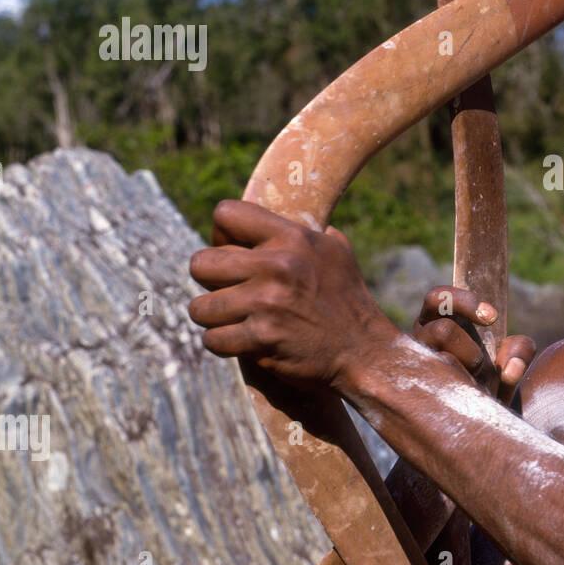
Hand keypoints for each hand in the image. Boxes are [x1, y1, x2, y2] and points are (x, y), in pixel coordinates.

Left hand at [187, 199, 389, 390]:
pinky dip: (223, 344)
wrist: (363, 350)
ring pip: (200, 307)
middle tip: (229, 292)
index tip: (234, 252)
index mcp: (293, 238)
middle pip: (201, 263)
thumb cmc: (347, 300)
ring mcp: (267, 303)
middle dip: (210, 281)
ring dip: (213, 317)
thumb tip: (277, 215)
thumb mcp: (336, 251)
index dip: (221, 234)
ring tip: (234, 319)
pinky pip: (213, 339)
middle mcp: (278, 266)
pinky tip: (243, 341)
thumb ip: (304, 232)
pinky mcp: (261, 338)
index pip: (226, 214)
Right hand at [412, 285, 535, 405]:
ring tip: (472, 386)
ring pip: (440, 361)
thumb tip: (512, 367)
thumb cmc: (489, 381)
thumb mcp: (511, 364)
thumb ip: (520, 352)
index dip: (464, 302)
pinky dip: (460, 390)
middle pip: (442, 330)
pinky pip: (436, 387)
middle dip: (471, 351)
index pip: (438, 298)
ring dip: (465, 374)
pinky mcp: (414, 390)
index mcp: (436, 320)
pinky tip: (465, 398)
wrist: (479, 422)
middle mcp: (419, 339)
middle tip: (482, 367)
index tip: (493, 318)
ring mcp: (413, 365)